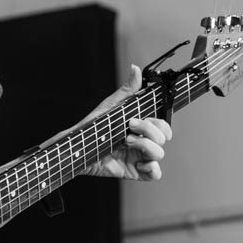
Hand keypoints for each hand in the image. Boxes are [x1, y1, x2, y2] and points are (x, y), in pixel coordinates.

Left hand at [84, 65, 173, 181]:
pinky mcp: (135, 171)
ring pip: (160, 153)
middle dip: (149, 131)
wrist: (77, 149)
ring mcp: (140, 156)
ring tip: (126, 143)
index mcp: (141, 126)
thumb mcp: (111, 107)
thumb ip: (128, 90)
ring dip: (145, 146)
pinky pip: (155, 174)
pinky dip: (151, 168)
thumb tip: (135, 68)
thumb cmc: (93, 128)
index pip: (163, 124)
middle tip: (129, 128)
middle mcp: (143, 141)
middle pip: (164, 137)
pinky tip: (137, 163)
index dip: (157, 122)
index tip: (137, 118)